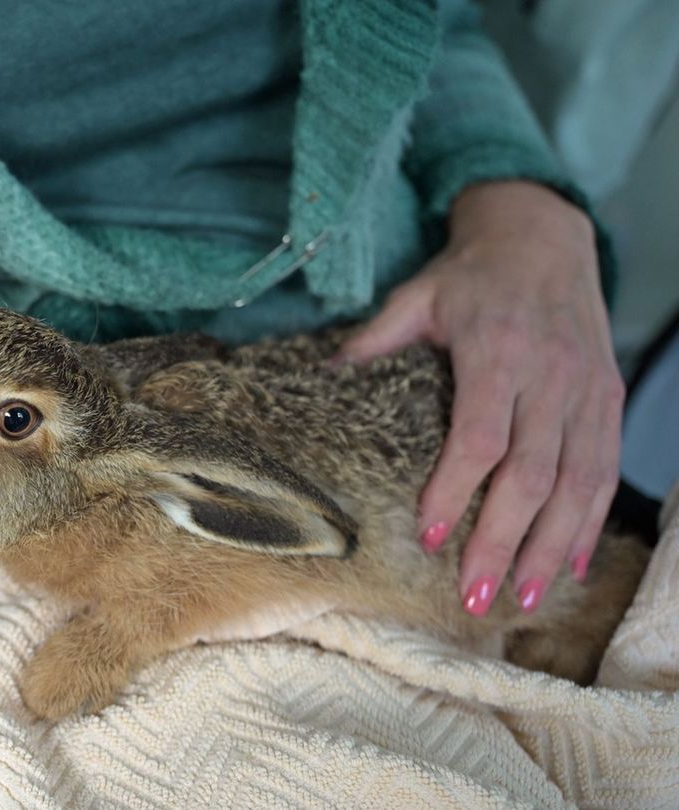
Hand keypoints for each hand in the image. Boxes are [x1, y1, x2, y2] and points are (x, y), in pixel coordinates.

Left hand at [338, 181, 623, 615]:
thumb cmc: (470, 274)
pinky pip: (605, 472)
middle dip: (503, 542)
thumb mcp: (416, 296)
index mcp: (497, 352)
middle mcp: (551, 376)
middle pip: (531, 475)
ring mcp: (586, 392)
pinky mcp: (607, 400)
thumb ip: (373, 340)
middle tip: (473, 595)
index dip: (456, 490)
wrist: (544, 235)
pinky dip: (590, 523)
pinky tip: (570, 565)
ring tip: (522, 598)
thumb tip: (320, 378)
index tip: (429, 535)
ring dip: (550, 548)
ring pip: (576, 484)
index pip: (480, 436)